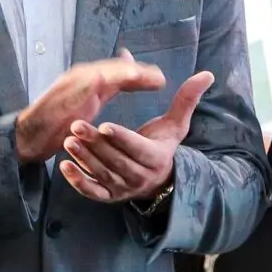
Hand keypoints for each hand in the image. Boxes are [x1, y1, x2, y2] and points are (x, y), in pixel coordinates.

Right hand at [15, 55, 169, 163]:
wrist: (30, 135)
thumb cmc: (60, 120)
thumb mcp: (91, 101)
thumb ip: (112, 85)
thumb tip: (133, 72)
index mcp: (90, 80)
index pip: (119, 73)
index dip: (140, 75)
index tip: (161, 81)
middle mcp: (80, 78)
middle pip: (112, 70)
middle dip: (134, 71)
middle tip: (157, 78)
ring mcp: (68, 86)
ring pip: (96, 74)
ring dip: (117, 73)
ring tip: (138, 75)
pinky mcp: (59, 97)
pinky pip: (76, 88)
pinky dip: (90, 83)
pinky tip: (104, 82)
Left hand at [58, 72, 212, 204]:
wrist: (157, 180)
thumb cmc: (163, 145)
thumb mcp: (175, 125)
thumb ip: (187, 100)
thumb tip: (207, 74)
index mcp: (156, 158)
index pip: (137, 148)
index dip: (121, 138)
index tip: (105, 125)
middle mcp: (140, 177)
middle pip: (116, 161)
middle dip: (96, 144)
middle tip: (76, 126)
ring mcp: (123, 189)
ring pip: (102, 174)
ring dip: (84, 159)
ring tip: (69, 140)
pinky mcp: (109, 197)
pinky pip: (93, 192)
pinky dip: (78, 182)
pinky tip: (65, 167)